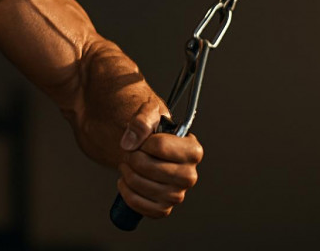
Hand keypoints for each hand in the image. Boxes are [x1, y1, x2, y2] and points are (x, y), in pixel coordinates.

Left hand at [116, 99, 202, 218]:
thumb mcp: (148, 112)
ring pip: (142, 186)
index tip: (142, 140)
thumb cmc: (151, 128)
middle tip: (131, 152)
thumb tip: (130, 142)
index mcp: (193, 151)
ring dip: (127, 172)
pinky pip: (139, 205)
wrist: (143, 145)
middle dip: (133, 157)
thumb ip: (141, 120)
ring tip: (128, 164)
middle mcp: (190, 175)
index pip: (160, 146)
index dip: (143, 141)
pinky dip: (126, 192)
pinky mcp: (163, 208)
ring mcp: (177, 194)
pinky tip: (126, 181)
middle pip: (149, 167)